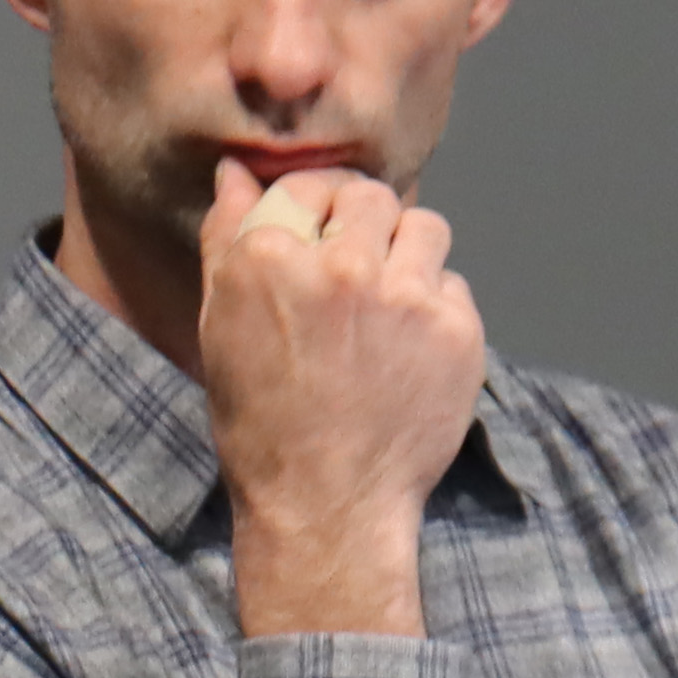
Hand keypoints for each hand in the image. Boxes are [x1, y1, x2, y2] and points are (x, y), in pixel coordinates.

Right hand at [197, 161, 480, 641]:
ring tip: (388, 305)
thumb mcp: (220, 328)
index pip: (310, 185)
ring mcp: (406, 297)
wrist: (326, 506)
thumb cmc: (262, 424)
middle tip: (355, 271)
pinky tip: (408, 351)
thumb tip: (236, 171)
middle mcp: (342, 267)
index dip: (317, 205)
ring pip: (425, 228)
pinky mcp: (457, 330)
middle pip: (372, 197)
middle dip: (365, 223)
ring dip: (408, 255)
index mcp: (268, 260)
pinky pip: (453, 285)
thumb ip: (226, 239)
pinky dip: (434, 309)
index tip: (321, 232)